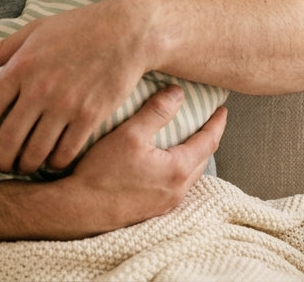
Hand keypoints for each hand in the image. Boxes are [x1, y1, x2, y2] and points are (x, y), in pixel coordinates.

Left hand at [0, 0, 153, 173]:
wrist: (126, 32)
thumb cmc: (78, 27)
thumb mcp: (34, 30)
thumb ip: (1, 50)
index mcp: (20, 67)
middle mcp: (39, 89)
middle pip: (8, 139)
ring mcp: (65, 105)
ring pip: (36, 152)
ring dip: (26, 165)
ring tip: (24, 166)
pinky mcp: (90, 117)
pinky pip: (65, 152)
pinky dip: (55, 163)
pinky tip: (52, 161)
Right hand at [65, 85, 225, 225]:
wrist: (81, 210)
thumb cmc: (102, 173)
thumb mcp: (130, 134)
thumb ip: (156, 112)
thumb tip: (178, 92)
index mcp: (178, 169)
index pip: (208, 141)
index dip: (216, 123)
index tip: (221, 110)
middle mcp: (178, 189)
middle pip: (203, 160)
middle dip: (208, 139)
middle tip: (208, 123)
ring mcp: (166, 202)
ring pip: (190, 174)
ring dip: (193, 155)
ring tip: (188, 140)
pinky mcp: (153, 209)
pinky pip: (176, 185)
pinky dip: (179, 169)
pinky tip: (165, 163)